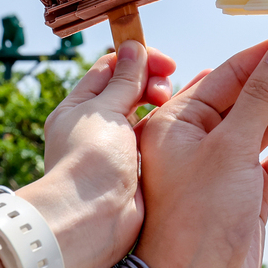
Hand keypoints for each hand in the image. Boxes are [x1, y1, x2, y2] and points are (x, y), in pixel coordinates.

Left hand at [27, 40, 175, 267]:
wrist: (93, 220)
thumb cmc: (89, 163)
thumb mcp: (105, 111)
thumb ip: (124, 80)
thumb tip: (132, 47)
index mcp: (81, 107)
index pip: (112, 68)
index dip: (139, 59)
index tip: (165, 63)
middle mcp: (99, 126)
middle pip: (131, 88)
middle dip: (153, 81)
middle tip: (167, 89)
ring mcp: (120, 148)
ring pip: (147, 112)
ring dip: (164, 104)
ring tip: (175, 106)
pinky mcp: (139, 168)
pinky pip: (158, 138)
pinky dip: (171, 128)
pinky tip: (186, 127)